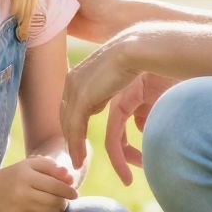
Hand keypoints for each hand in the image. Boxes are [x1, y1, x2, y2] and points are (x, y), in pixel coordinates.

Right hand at [0, 155, 77, 211]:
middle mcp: (20, 193)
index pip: (55, 185)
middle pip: (54, 202)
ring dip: (55, 211)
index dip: (68, 191)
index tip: (75, 193)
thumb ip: (53, 167)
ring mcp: (17, 209)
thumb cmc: (18, 175)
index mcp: (26, 176)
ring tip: (52, 204)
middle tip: (63, 200)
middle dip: (63, 202)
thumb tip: (70, 178)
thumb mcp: (32, 164)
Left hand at [61, 31, 162, 184]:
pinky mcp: (82, 98)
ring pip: (70, 124)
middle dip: (70, 136)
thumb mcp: (132, 86)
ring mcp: (76, 88)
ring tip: (77, 163)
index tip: (78, 140)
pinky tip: (78, 158)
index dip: (74, 123)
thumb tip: (136, 124)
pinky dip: (76, 145)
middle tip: (75, 156)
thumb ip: (130, 104)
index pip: (72, 103)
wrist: (140, 48)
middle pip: (67, 114)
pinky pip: (75, 127)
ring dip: (73, 146)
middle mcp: (75, 80)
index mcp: (83, 73)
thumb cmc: (144, 62)